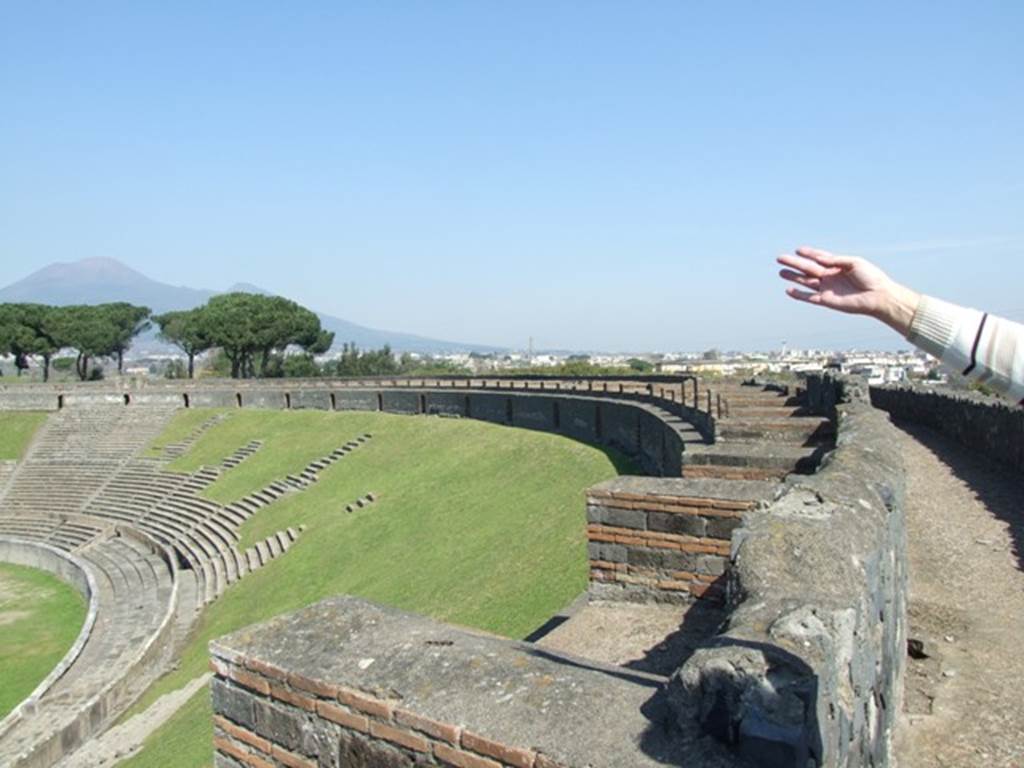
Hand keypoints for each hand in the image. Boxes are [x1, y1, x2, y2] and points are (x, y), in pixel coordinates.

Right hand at [777, 246, 920, 335]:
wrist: (878, 296)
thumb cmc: (870, 277)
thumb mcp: (854, 262)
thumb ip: (836, 260)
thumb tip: (819, 259)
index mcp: (837, 266)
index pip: (819, 258)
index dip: (808, 253)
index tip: (798, 250)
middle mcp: (829, 276)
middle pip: (807, 269)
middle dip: (794, 263)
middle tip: (779, 258)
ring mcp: (827, 288)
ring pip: (805, 282)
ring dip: (792, 277)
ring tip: (780, 272)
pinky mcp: (826, 300)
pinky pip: (809, 297)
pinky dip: (798, 295)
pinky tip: (788, 291)